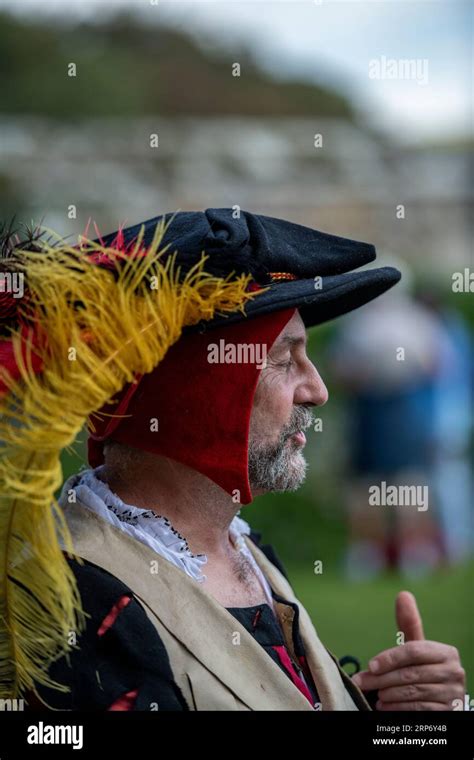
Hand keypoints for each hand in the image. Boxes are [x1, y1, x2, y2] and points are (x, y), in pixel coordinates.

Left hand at [352, 591, 464, 710]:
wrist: (441, 699)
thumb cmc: (423, 668)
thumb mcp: (417, 648)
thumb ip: (409, 624)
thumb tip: (403, 594)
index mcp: (446, 653)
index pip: (413, 651)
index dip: (389, 658)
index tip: (370, 665)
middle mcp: (454, 672)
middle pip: (410, 674)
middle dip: (382, 679)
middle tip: (362, 682)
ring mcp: (453, 694)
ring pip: (412, 693)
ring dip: (389, 695)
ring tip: (375, 695)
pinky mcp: (449, 711)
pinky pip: (419, 709)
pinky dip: (398, 708)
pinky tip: (385, 706)